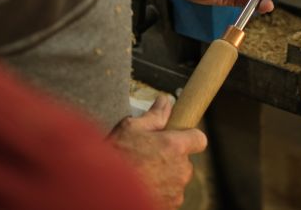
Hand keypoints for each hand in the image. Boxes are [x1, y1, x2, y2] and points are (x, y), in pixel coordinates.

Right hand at [109, 95, 207, 209]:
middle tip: (149, 155)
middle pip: (185, 161)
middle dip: (171, 158)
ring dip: (165, 176)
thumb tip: (165, 101)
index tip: (178, 137)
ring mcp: (175, 192)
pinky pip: (169, 196)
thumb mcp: (131, 128)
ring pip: (176, 179)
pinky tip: (141, 185)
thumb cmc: (115, 156)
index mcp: (175, 146)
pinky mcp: (168, 207)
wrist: (101, 188)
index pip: (199, 139)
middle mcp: (180, 170)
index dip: (189, 137)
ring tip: (142, 172)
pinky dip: (159, 191)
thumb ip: (154, 116)